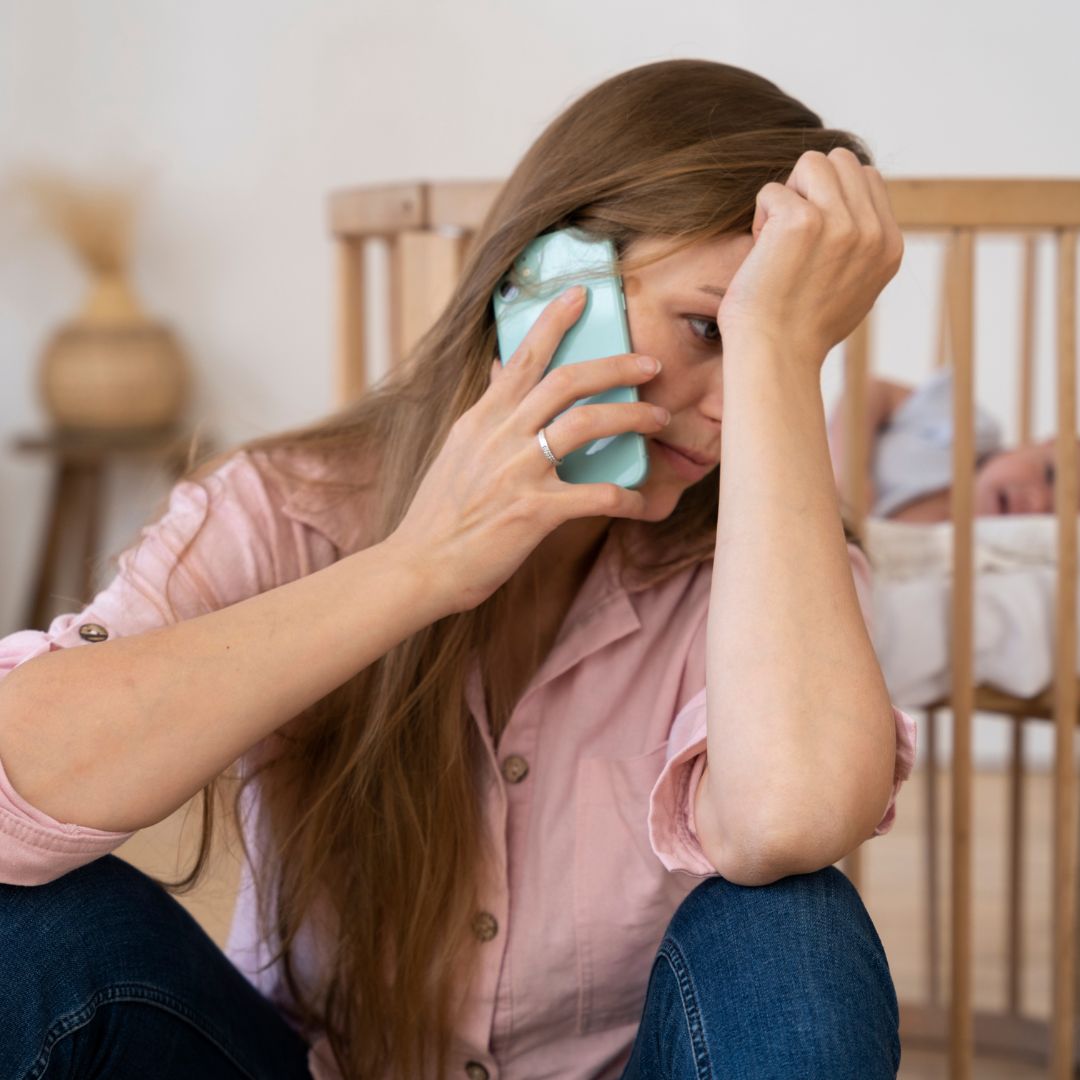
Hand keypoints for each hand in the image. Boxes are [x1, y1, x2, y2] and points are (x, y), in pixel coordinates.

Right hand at [389, 286, 670, 613]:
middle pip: (567, 380)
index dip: (555, 321)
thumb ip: (485, 413)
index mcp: (482, 418)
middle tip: (650, 363)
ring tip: (658, 418)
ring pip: (586, 424)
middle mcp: (500, 436)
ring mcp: (517, 471)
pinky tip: (642, 502)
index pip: (522, 357)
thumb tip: (502, 371)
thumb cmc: (440, 514)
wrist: (419, 565)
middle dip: (615, 365)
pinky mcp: (533, 511)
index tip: (583, 295)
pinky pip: (595, 495)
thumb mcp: (457, 451)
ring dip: (631, 416)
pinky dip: (627, 497)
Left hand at [716, 148, 903, 368]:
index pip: (867, 179)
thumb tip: (851, 209)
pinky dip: (759, 218)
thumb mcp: (854, 289)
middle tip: (789, 236)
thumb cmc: (800, 331)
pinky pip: (772, 190)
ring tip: (777, 240)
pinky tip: (762, 256)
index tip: (811, 240)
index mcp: (890, 246)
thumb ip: (861, 247)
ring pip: (812, 163)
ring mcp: (841, 223)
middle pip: (841, 161)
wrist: (776, 358)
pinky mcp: (803, 221)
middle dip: (809, 188)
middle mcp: (872, 232)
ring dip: (786, 195)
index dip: (830, 197)